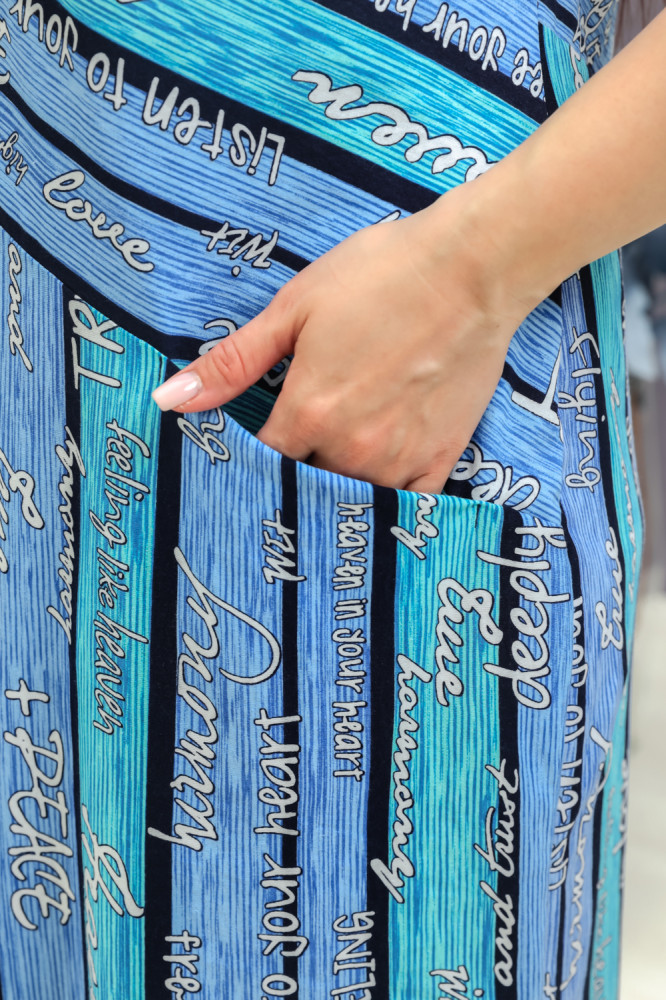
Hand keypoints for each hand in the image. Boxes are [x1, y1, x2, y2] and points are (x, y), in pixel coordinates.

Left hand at [151, 188, 530, 492]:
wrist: (471, 269)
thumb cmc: (380, 275)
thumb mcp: (294, 308)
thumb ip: (233, 363)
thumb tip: (168, 400)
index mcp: (309, 411)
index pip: (262, 461)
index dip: (251, 458)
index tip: (252, 450)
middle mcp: (352, 446)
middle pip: (307, 483)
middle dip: (294, 472)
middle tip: (296, 455)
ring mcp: (400, 457)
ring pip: (354, 496)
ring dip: (339, 486)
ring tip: (337, 464)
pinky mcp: (442, 455)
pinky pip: (408, 504)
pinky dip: (391, 499)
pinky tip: (381, 482)